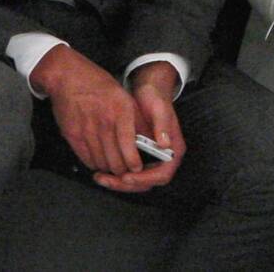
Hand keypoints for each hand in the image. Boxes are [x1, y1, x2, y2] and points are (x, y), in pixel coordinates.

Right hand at [30, 46, 141, 178]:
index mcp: (121, 110)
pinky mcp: (73, 135)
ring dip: (108, 168)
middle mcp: (104, 121)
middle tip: (124, 169)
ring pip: (102, 164)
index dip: (134, 163)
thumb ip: (136, 119)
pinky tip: (98, 157)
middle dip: (123, 170)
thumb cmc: (97, 84)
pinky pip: (87, 160)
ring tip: (112, 163)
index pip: (129, 147)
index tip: (136, 167)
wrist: (67, 76)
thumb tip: (150, 140)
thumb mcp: (123, 95)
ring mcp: (87, 129)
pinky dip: (94, 163)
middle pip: (116, 161)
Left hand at [94, 62, 185, 193]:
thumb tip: (165, 144)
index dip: (145, 179)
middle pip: (147, 182)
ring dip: (119, 182)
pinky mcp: (141, 156)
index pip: (162, 175)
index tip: (127, 176)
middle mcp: (164, 159)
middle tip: (106, 180)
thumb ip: (162, 126)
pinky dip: (117, 174)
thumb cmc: (155, 98)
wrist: (149, 90)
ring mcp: (152, 158)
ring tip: (100, 177)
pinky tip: (103, 170)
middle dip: (126, 184)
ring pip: (137, 180)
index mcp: (173, 150)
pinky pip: (131, 172)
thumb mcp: (159, 109)